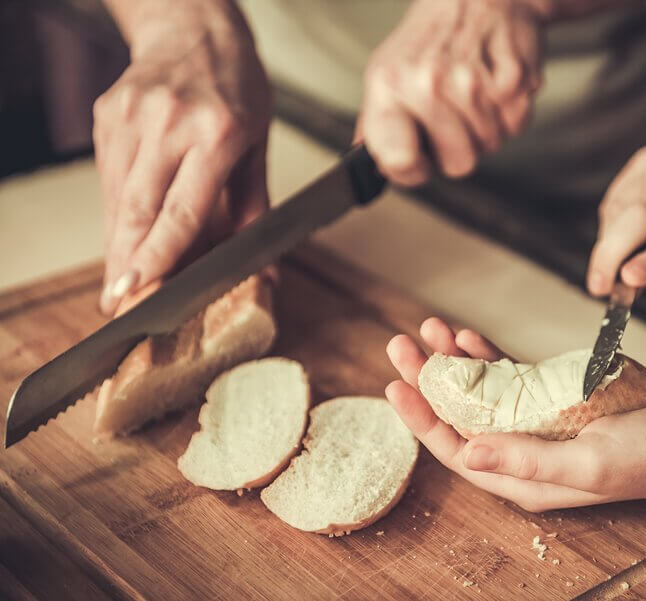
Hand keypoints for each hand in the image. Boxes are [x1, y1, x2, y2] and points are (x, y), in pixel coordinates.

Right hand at [93, 13, 270, 313]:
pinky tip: (126, 238)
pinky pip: (110, 179)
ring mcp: (131, 117)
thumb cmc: (236, 86)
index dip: (158, 256)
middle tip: (120, 305)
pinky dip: (118, 214)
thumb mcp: (259, 143)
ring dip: (119, 246)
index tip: (139, 290)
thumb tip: (268, 271)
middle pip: (138, 210)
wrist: (192, 29)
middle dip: (127, 264)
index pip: (182, 208)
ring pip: (117, 199)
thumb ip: (257, 209)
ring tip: (122, 284)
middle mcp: (168, 123)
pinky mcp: (107, 116)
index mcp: (217, 132)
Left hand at [357, 0, 548, 185]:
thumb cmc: (432, 38)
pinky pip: (517, 124)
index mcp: (390, 84)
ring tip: (476, 92)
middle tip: (456, 112)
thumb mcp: (386, 72)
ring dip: (487, 127)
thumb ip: (375, 124)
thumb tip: (366, 165)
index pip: (399, 161)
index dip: (413, 170)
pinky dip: (512, 111)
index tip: (418, 158)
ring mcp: (472, 81)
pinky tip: (497, 84)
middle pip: (459, 164)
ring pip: (491, 145)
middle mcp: (428, 82)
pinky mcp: (512, 77)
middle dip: (461, 147)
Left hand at [384, 317, 645, 511]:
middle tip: (400, 344)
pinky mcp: (550, 395)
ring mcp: (533, 421)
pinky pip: (506, 375)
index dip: (421, 418)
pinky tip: (467, 335)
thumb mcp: (589, 464)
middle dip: (427, 379)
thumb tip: (466, 453)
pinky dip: (486, 354)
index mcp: (520, 477)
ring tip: (429, 328)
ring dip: (452, 360)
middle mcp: (519, 450)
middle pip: (458, 414)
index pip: (455, 448)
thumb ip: (528, 461)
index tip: (395, 385)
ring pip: (478, 389)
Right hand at [586, 141, 645, 295]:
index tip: (627, 278)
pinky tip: (623, 235)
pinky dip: (611, 225)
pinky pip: (615, 199)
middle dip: (612, 253)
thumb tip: (626, 283)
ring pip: (621, 208)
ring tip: (615, 262)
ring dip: (609, 242)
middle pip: (643, 214)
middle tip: (598, 285)